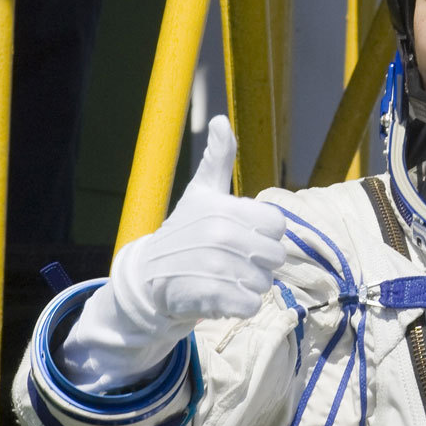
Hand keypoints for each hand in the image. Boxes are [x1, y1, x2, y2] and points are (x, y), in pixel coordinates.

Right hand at [117, 115, 286, 323]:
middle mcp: (221, 235)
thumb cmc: (183, 231)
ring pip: (265, 282)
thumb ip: (218, 157)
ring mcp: (215, 267)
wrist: (148, 276)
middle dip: (259, 263)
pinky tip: (221, 296)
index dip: (264, 234)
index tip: (243, 235)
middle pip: (275, 256)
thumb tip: (220, 119)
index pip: (278, 226)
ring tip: (224, 278)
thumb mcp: (202, 191)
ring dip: (249, 285)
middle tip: (232, 261)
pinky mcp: (209, 297)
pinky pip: (250, 305)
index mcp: (226, 209)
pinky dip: (240, 305)